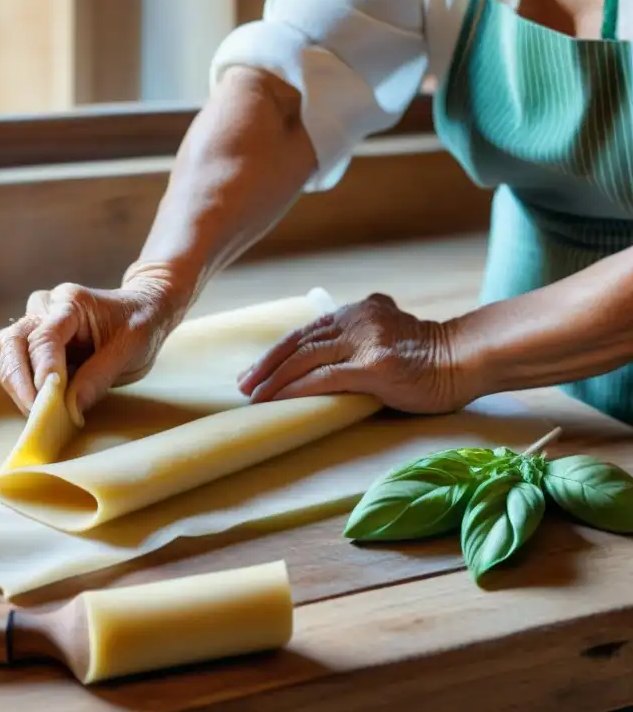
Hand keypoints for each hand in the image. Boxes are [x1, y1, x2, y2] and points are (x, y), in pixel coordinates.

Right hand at [0, 263, 189, 416]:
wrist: (144, 307)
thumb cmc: (140, 324)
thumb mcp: (130, 351)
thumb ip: (98, 378)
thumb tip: (69, 409)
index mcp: (72, 303)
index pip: (45, 337)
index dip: (42, 370)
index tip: (47, 400)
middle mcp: (46, 306)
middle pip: (12, 341)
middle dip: (19, 381)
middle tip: (35, 413)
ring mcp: (37, 319)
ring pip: (7, 350)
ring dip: (17, 383)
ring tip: (38, 410)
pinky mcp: (35, 336)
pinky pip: (16, 359)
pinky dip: (22, 382)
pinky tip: (39, 400)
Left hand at [236, 294, 474, 413]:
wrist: (467, 360)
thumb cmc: (429, 360)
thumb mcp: (388, 337)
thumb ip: (358, 341)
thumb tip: (324, 364)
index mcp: (358, 310)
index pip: (306, 331)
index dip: (276, 352)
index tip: (253, 371)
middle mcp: (358, 319)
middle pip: (299, 342)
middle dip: (265, 366)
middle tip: (242, 385)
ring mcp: (366, 341)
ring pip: (305, 359)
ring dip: (274, 380)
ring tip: (254, 398)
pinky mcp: (374, 366)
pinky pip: (324, 378)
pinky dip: (296, 390)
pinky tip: (278, 401)